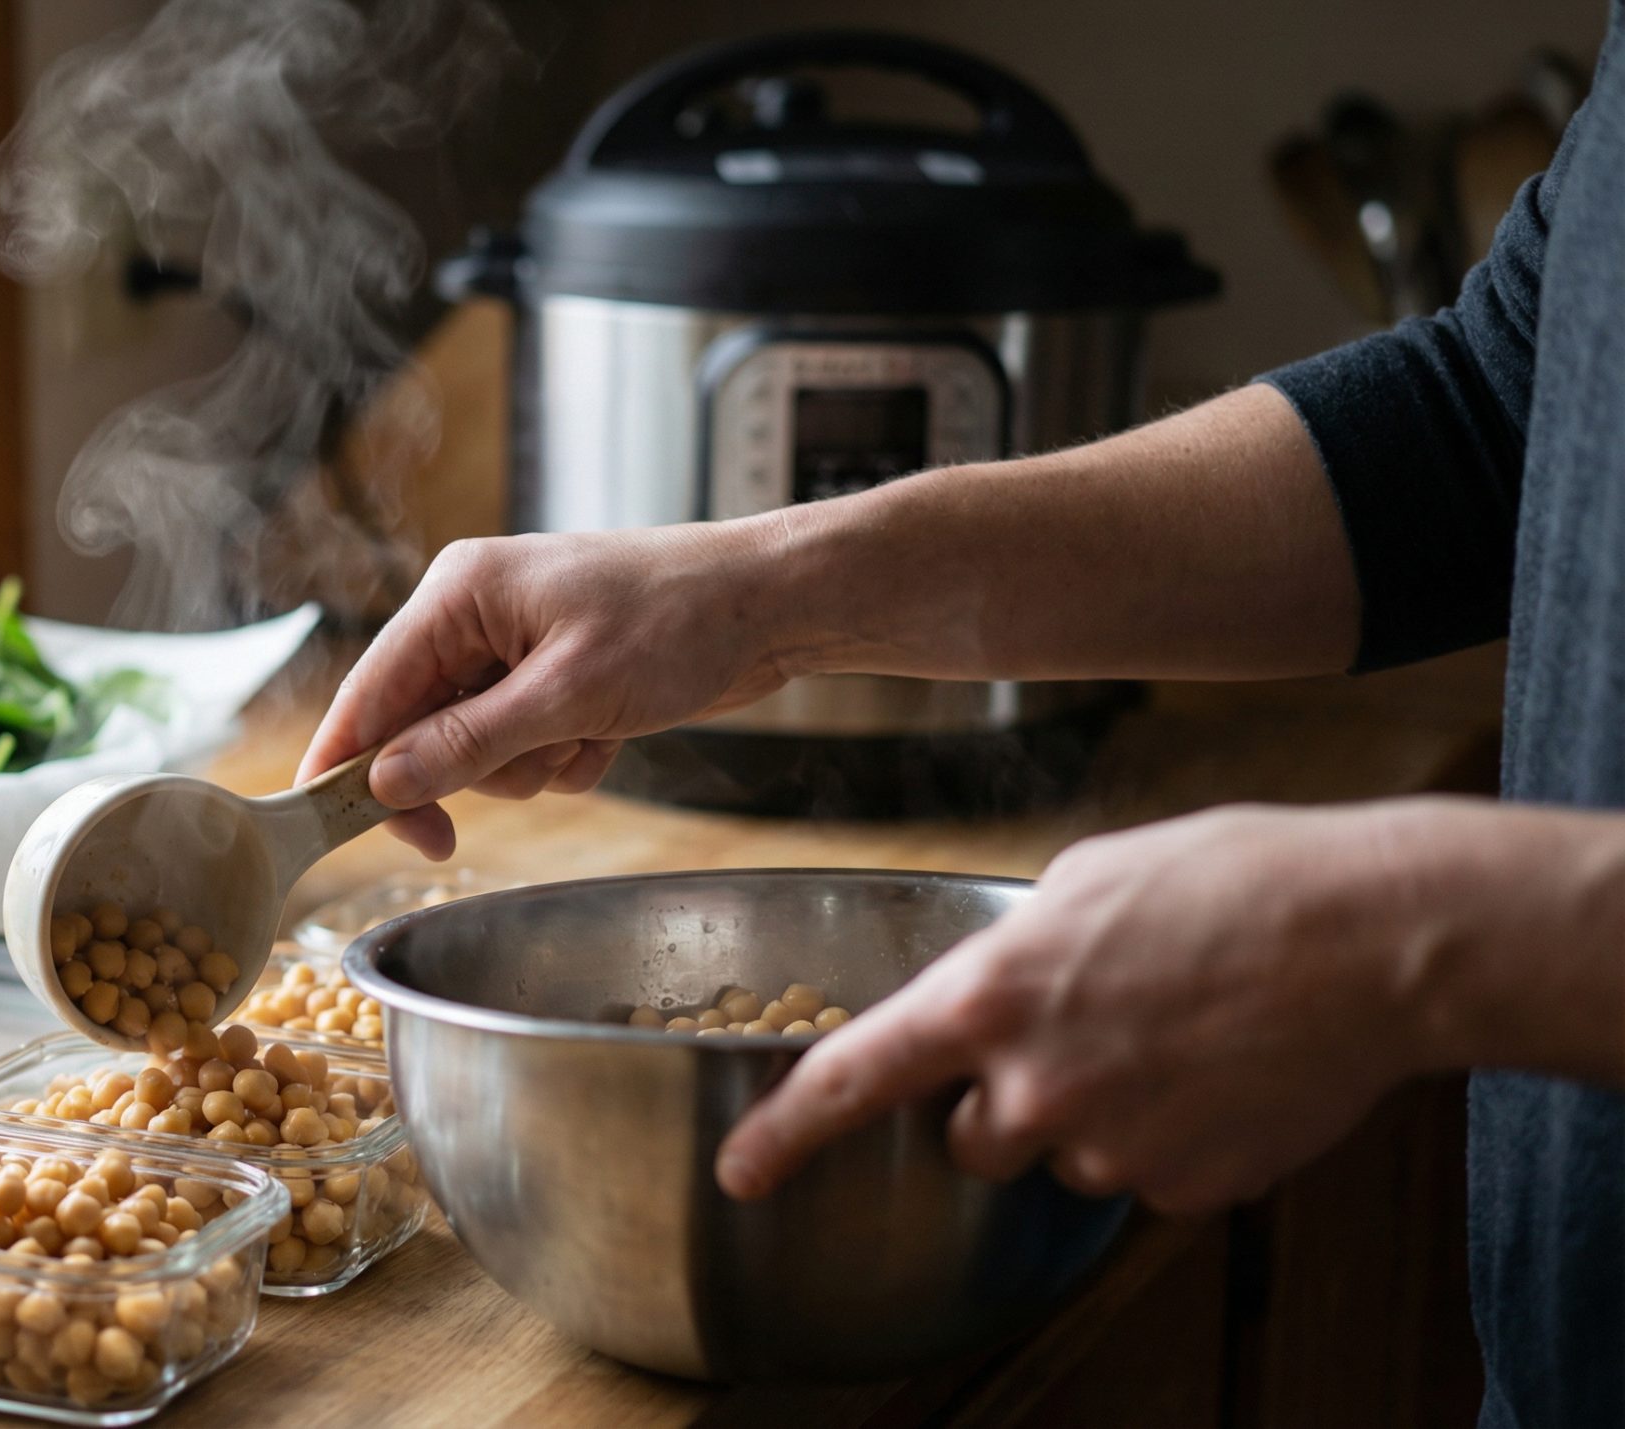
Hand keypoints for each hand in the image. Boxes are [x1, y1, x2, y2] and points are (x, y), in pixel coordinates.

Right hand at [298, 522, 794, 857]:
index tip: (330, 825)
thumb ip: (469, 743)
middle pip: (417, 728)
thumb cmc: (678, 620)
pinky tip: (608, 734)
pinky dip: (562, 758)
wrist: (772, 605)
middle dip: (470, 768)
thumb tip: (385, 783)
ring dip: (527, 766)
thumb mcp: (567, 693)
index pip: (371, 689)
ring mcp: (515, 649)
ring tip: (587, 733)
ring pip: (474, 749)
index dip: (347, 761)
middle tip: (491, 803)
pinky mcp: (553, 679)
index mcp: (459, 593)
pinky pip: (523, 749)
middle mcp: (475, 615)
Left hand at [716, 802, 1460, 1213]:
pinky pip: (1146, 1179)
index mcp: (990, 995)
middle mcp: (1033, 1086)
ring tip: (1175, 1038)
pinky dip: (1171, 1140)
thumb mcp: (1086, 877)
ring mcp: (1110, 1146)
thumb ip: (1013, 949)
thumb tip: (997, 987)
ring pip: (1065, 1159)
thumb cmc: (1234, 881)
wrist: (1374, 937)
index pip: (854, 1079)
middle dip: (1002, 1104)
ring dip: (1096, 1117)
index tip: (740, 1175)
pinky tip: (1222, 1074)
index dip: (785, 1133)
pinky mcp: (1185, 1188)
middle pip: (969, 1138)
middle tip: (1084, 1037)